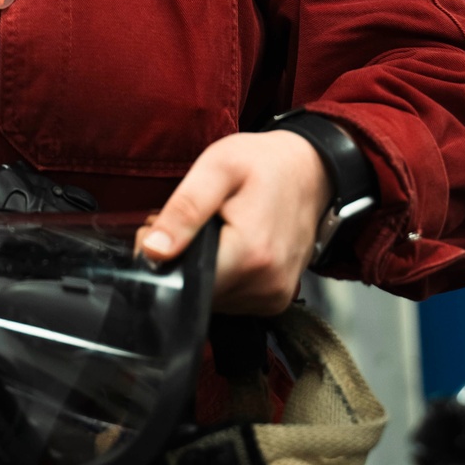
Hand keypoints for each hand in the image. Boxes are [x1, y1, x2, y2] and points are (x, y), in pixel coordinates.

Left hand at [134, 132, 331, 313]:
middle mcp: (265, 284)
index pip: (183, 279)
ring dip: (202, 270)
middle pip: (196, 290)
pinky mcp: (275, 300)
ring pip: (212, 298)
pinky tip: (229, 247)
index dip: (163, 257)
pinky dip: (222, 276)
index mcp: (249, 254)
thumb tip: (153, 250)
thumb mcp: (217, 168)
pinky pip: (232, 299)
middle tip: (191, 223)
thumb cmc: (263, 164)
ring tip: (212, 231)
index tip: (163, 228)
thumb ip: (184, 210)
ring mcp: (273, 297)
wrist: (311, 171)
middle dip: (182, 261)